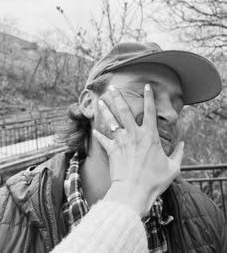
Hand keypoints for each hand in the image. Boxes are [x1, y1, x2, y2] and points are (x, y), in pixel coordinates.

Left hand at [93, 84, 183, 216]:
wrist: (133, 191)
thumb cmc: (154, 181)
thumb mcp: (173, 168)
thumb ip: (179, 154)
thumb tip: (184, 144)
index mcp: (150, 136)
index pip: (150, 111)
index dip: (149, 96)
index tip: (147, 85)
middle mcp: (134, 134)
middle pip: (125, 110)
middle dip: (118, 97)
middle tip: (113, 88)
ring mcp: (121, 141)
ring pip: (111, 121)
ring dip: (105, 110)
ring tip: (100, 101)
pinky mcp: (112, 150)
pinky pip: (103, 140)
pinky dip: (98, 135)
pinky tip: (94, 130)